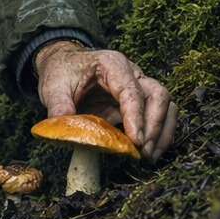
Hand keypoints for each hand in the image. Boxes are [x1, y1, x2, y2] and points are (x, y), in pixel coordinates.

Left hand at [34, 40, 177, 164]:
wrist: (63, 62)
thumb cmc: (61, 70)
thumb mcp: (53, 85)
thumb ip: (59, 106)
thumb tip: (65, 131)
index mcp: (111, 64)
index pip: (131, 90)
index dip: (136, 116)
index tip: (136, 141)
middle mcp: (131, 72)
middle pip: (157, 95)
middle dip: (154, 125)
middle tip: (143, 151)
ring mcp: (138, 86)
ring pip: (166, 104)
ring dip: (162, 131)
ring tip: (150, 156)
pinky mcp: (137, 102)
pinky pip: (160, 114)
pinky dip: (160, 133)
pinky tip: (151, 151)